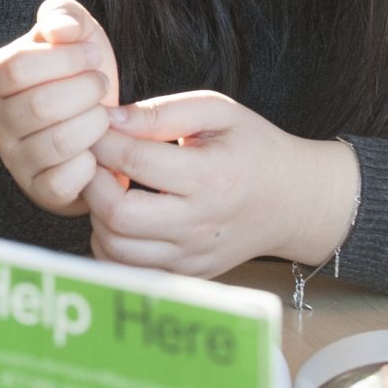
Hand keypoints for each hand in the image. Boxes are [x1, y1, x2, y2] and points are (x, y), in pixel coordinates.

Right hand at [0, 0, 121, 216]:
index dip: (65, 58)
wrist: (85, 128)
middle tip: (100, 86)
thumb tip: (63, 31)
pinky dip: (91, 165)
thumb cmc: (75, 77)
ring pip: (58, 143)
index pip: (18, 67)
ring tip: (104, 115)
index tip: (92, 56)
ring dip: (95, 125)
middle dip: (85, 91)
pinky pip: (64, 182)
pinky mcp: (40, 190)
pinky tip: (99, 150)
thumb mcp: (70, 37)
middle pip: (40, 106)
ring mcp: (17, 160)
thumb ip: (63, 17)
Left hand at [83, 92, 359, 278]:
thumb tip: (109, 119)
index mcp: (211, 177)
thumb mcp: (218, 112)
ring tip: (109, 188)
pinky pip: (127, 269)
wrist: (295, 201)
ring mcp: (193, 257)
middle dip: (92, 183)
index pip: (135, 162)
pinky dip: (110, 242)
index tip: (93, 128)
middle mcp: (200, 225)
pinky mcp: (188, 274)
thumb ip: (162, 112)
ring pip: (115, 249)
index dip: (101, 141)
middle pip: (118, 214)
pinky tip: (121, 215)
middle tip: (94, 162)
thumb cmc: (254, 149)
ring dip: (97, 215)